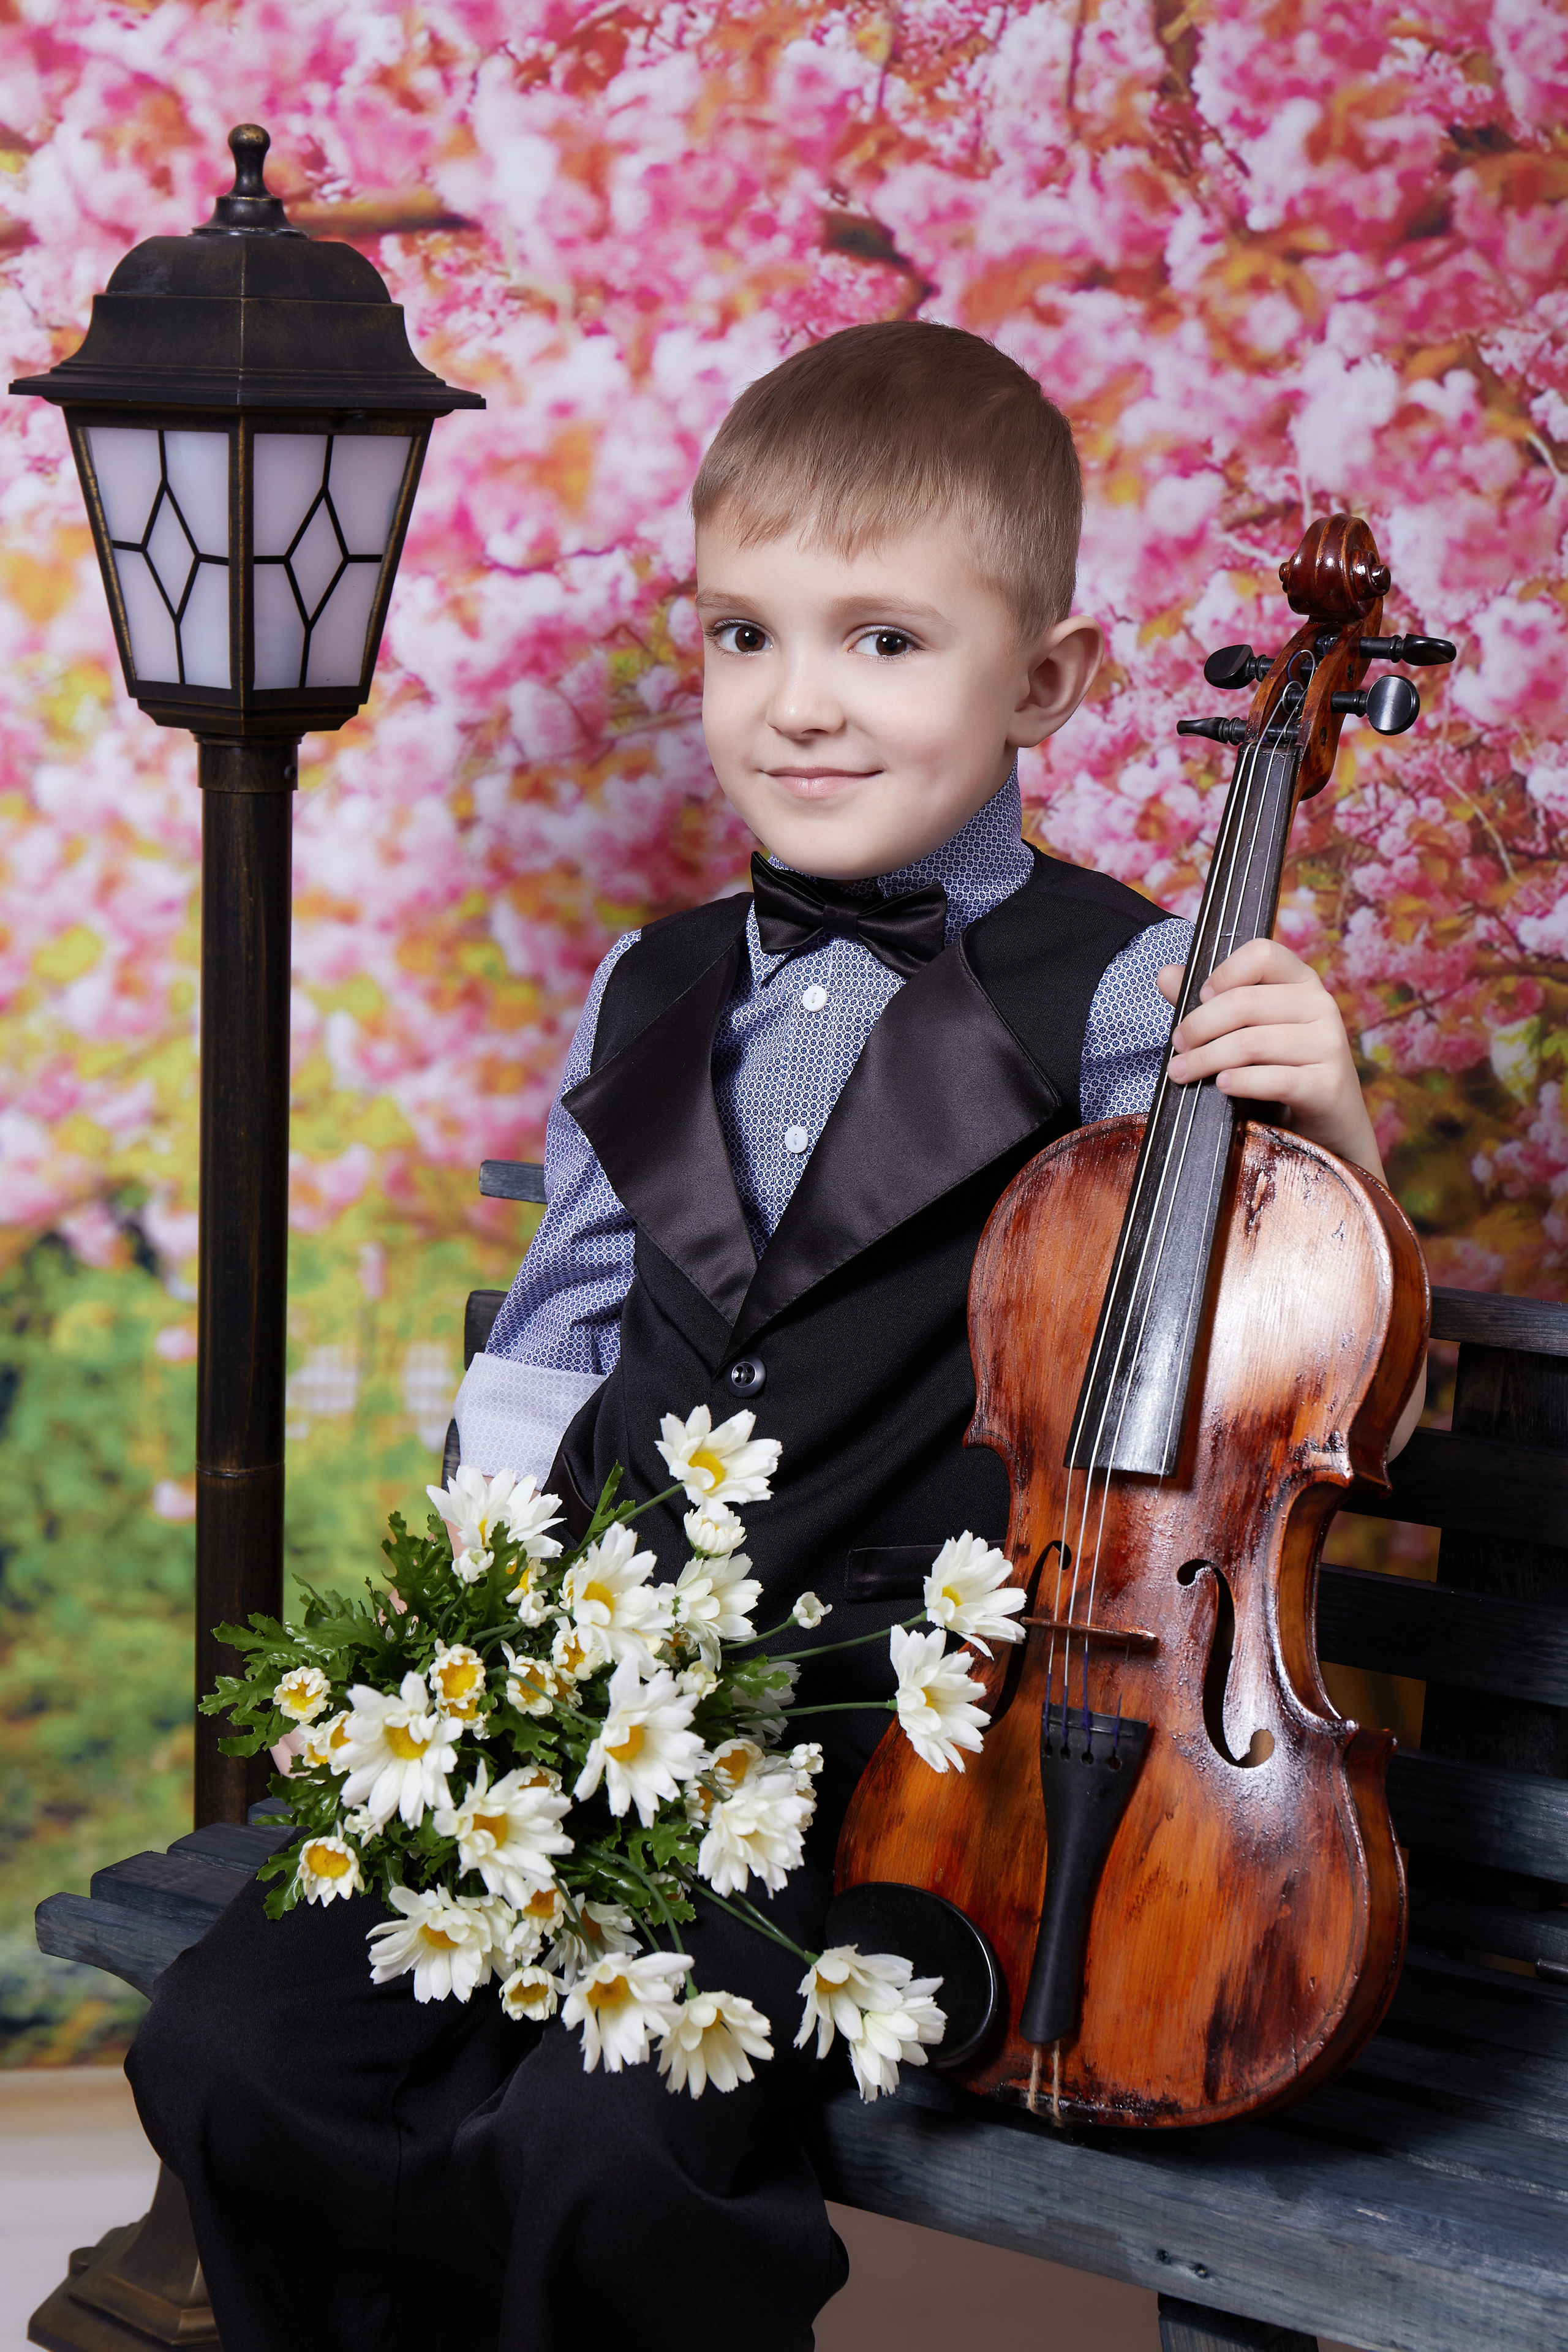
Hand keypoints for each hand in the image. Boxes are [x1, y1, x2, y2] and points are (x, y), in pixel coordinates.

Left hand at [1157, 938, 1380, 1170]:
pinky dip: (1241, 1082)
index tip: (1200, 999)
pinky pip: (1276, 1079)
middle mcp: (1320, 1005)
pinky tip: (1222, 1085)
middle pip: (1246, 1002)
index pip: (1262, 954)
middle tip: (1179, 1047)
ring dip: (1207, 1059)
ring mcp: (1329, 1044)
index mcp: (1301, 981)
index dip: (1223, 973)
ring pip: (1253, 1043)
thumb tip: (1166, 974)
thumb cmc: (1282, 1066)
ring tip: (1183, 1072)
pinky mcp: (1328, 1084)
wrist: (1329, 1121)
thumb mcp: (1248, 1029)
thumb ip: (1209, 1003)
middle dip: (1199, 1026)